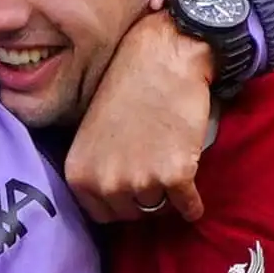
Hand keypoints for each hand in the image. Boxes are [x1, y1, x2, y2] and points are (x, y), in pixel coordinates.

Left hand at [65, 9, 213, 222]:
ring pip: (159, 209)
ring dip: (167, 196)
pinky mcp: (175, 176)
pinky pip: (188, 208)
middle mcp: (105, 183)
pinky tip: (193, 199)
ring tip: (170, 167)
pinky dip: (193, 205)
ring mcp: (140, 181)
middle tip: (153, 170)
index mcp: (79, 173)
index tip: (131, 187)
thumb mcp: (91, 132)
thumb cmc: (127, 87)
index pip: (101, 214)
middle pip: (131, 214)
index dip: (119, 201)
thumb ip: (97, 168)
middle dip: (143, 197)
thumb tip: (111, 197)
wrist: (163, 58)